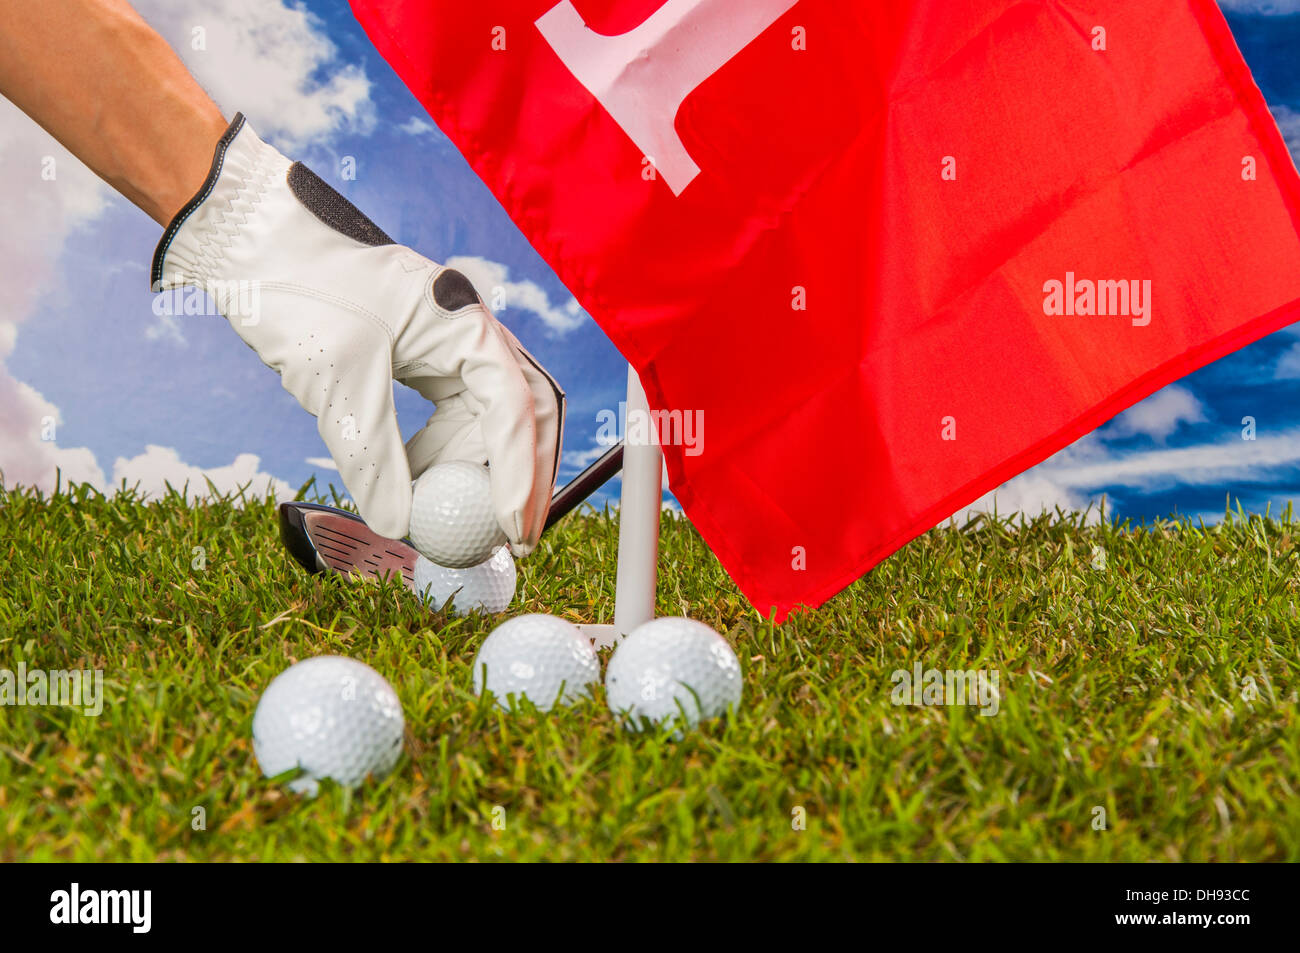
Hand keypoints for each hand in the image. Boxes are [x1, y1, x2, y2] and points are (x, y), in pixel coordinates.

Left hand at [151, 114, 563, 551]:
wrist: (251, 244)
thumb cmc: (297, 292)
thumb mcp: (336, 382)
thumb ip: (372, 458)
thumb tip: (399, 528)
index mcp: (465, 322)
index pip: (516, 407)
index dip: (521, 474)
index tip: (511, 531)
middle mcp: (470, 333)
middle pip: (525, 414)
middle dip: (524, 478)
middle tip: (513, 539)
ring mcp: (449, 346)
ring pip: (489, 420)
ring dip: (479, 470)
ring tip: (449, 517)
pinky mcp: (422, 360)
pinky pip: (450, 417)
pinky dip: (441, 455)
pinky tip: (414, 483)